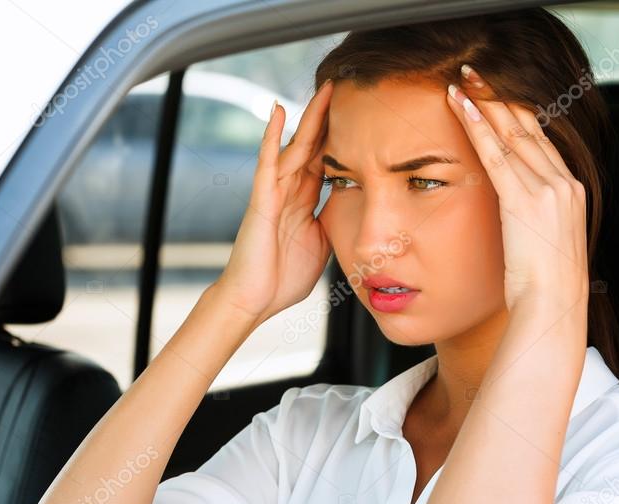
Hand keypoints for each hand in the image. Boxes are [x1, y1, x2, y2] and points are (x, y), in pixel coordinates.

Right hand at [213, 79, 334, 324]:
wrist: (255, 301)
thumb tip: (357, 215)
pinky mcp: (261, 200)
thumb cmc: (282, 279)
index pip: (327, 161)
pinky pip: (268, 162)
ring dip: (310, 118)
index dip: (343, 138)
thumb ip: (334, 225)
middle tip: (347, 87)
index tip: (363, 116)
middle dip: (330, 118)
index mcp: (305, 203)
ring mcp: (274, 193)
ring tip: (326, 89)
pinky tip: (277, 111)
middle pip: (313, 146)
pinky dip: (272, 136)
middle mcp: (289, 192)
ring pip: (295, 146)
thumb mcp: (322, 247)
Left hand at [445, 67, 587, 314]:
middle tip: (477, 73)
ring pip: (511, 134)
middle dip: (501, 97)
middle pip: (528, 127)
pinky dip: (478, 127)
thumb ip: (536, 218)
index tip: (498, 94)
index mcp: (571, 191)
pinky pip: (496, 155)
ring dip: (485, 103)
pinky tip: (463, 108)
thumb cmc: (546, 285)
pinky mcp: (525, 201)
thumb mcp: (546, 243)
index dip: (517, 114)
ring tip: (463, 82)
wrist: (554, 304)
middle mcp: (564, 182)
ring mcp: (547, 189)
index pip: (541, 141)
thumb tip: (518, 215)